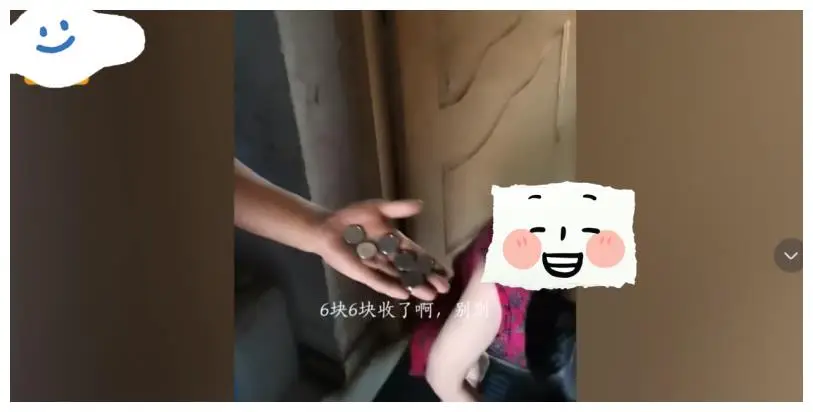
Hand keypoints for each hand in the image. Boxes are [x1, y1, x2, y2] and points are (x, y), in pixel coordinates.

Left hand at [313, 199, 450, 300]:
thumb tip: (420, 204)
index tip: (446, 273)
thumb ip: (398, 209)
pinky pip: (379, 282)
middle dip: (428, 279)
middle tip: (444, 289)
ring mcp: (377, 267)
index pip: (417, 255)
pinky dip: (391, 288)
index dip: (431, 264)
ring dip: (414, 287)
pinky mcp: (363, 273)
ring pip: (400, 279)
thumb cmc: (352, 217)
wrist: (327, 227)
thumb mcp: (378, 209)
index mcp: (395, 242)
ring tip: (431, 296)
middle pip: (412, 271)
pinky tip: (405, 295)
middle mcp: (389, 257)